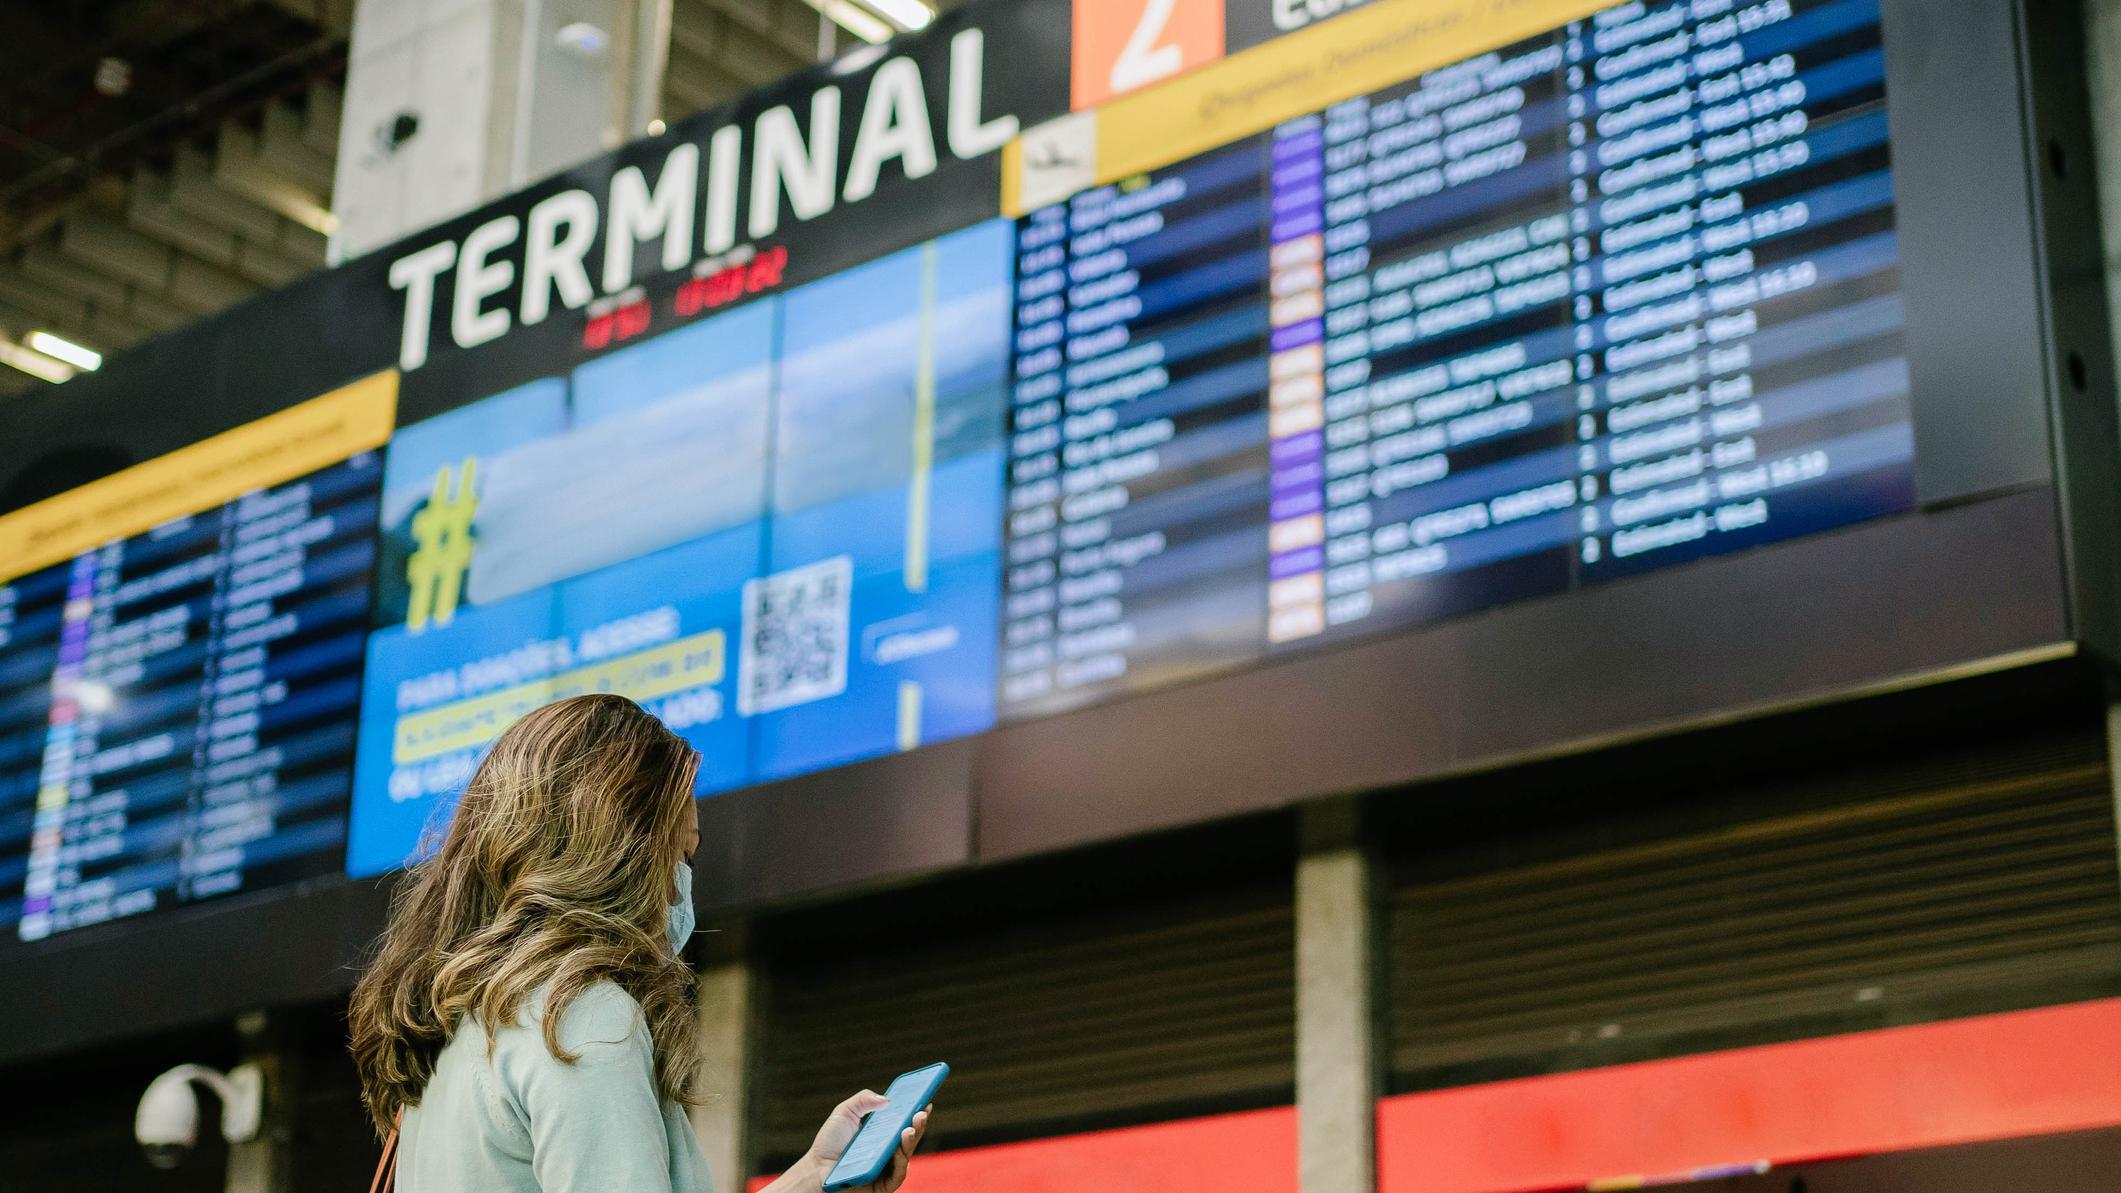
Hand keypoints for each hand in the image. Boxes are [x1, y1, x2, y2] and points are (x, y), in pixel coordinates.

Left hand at [800, 1090, 931, 1192]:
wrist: (816, 1169)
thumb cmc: (829, 1142)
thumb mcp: (844, 1112)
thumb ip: (863, 1099)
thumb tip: (888, 1099)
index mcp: (883, 1132)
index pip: (904, 1120)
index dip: (916, 1110)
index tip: (925, 1099)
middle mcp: (888, 1149)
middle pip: (909, 1136)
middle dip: (918, 1124)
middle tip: (921, 1112)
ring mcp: (887, 1167)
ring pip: (907, 1155)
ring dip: (912, 1141)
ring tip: (909, 1129)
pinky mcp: (883, 1184)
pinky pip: (897, 1175)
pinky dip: (899, 1163)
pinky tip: (896, 1150)